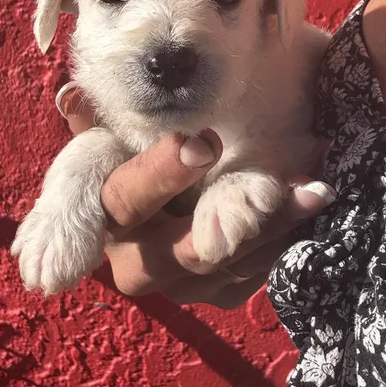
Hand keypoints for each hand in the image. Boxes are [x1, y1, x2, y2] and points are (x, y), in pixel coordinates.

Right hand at [56, 84, 335, 308]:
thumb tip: (71, 94)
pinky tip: (314, 204)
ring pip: (234, 262)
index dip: (163, 173)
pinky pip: (259, 271)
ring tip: (314, 191)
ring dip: (277, 227)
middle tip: (272, 186)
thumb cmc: (120, 171)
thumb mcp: (100, 148)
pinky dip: (288, 238)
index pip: (127, 199)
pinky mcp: (221, 293)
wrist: (142, 228)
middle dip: (235, 218)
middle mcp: (139, 265)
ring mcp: (183, 286)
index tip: (203, 140)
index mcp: (105, 221)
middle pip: (189, 248)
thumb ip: (90, 125)